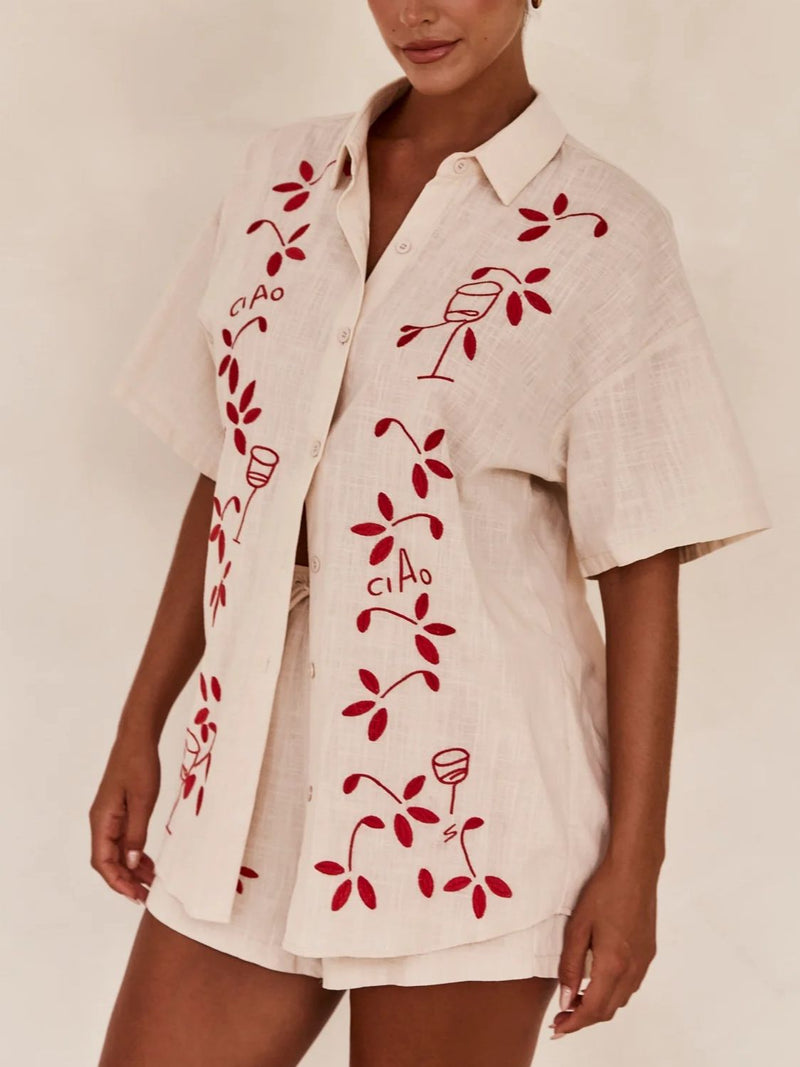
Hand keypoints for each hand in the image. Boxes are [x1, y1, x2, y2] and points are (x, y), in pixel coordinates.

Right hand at [89, 732, 159, 903]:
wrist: (138, 738)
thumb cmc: (139, 765)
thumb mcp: (143, 801)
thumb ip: (136, 834)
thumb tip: (131, 863)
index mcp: (102, 821)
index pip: (103, 862)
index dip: (118, 882)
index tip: (136, 896)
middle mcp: (101, 822)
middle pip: (108, 861)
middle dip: (126, 880)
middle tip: (148, 896)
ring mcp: (110, 817)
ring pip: (117, 852)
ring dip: (132, 869)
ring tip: (152, 883)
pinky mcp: (120, 811)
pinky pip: (123, 840)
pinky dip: (135, 853)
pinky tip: (149, 862)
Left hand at [550, 854, 657, 1038]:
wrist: (634, 870)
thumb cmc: (603, 892)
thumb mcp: (577, 927)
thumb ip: (570, 965)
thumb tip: (565, 999)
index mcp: (613, 964)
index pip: (593, 1009)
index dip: (574, 1024)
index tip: (558, 1029)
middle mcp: (633, 969)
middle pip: (608, 1010)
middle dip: (584, 1019)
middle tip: (562, 1017)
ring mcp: (644, 962)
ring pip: (621, 999)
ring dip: (599, 1006)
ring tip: (576, 999)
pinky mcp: (648, 953)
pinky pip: (630, 984)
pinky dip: (612, 992)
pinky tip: (597, 981)